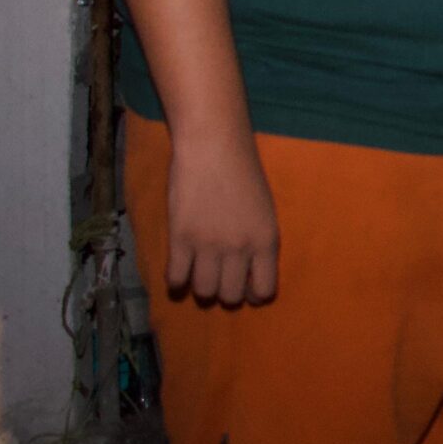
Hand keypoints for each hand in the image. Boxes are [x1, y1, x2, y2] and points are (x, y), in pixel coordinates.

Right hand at [164, 131, 280, 305]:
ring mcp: (209, 245)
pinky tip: (178, 275)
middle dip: (226, 294)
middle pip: (231, 296)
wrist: (213, 146)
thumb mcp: (264, 210)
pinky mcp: (180, 238)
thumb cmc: (243, 172)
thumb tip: (249, 272)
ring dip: (201, 289)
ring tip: (199, 277)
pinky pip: (176, 278)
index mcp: (266, 241)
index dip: (254, 294)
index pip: (264, 290)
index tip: (246, 289)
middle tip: (219, 282)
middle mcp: (240, 248)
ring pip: (204, 292)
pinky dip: (176, 283)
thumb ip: (258, 241)